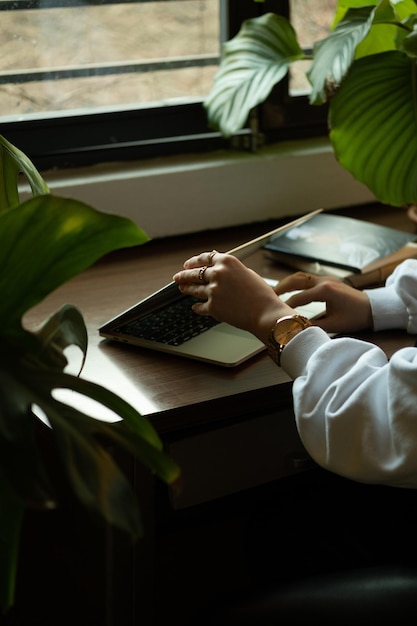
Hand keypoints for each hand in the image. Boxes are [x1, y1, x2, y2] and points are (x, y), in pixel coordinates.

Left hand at [173, 251, 293, 343]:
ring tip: (182, 289)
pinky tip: (195, 307)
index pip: (205, 258)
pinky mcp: (212, 307)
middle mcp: (218, 274)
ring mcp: (213, 291)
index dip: (194, 261)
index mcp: (227, 262)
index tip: (188, 264)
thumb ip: (230, 267)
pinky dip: (197, 307)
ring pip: (194, 289)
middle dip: (184, 275)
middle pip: (194, 272)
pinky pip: (200, 307)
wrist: (266, 313)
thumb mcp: (247, 273)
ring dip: (187, 288)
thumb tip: (217, 260)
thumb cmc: (261, 294)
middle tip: (179, 277)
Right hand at [274, 272, 372, 333]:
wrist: (372, 308)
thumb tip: (296, 330)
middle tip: (268, 295)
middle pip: (296, 280)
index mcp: (325, 291)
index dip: (286, 306)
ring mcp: (325, 278)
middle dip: (281, 287)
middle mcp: (323, 281)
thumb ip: (314, 327)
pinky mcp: (327, 280)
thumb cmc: (355, 317)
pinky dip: (295, 283)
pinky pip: (306, 278)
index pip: (298, 297)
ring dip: (287, 283)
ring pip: (300, 276)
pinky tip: (289, 290)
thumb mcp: (334, 325)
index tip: (275, 313)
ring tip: (275, 292)